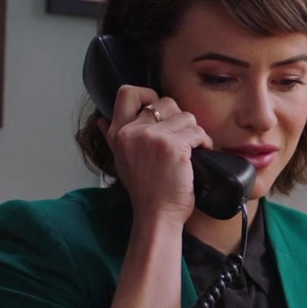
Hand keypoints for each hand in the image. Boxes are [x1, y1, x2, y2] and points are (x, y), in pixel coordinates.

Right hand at [100, 84, 211, 225]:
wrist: (157, 214)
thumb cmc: (145, 191)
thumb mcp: (121, 160)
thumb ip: (113, 138)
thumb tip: (102, 120)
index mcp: (119, 133)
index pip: (127, 92)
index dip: (148, 95)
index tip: (160, 113)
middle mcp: (133, 131)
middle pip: (166, 102)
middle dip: (179, 119)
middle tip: (181, 138)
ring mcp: (153, 137)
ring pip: (187, 116)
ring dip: (194, 133)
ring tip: (190, 150)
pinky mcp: (174, 146)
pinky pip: (198, 131)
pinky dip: (204, 143)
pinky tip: (198, 156)